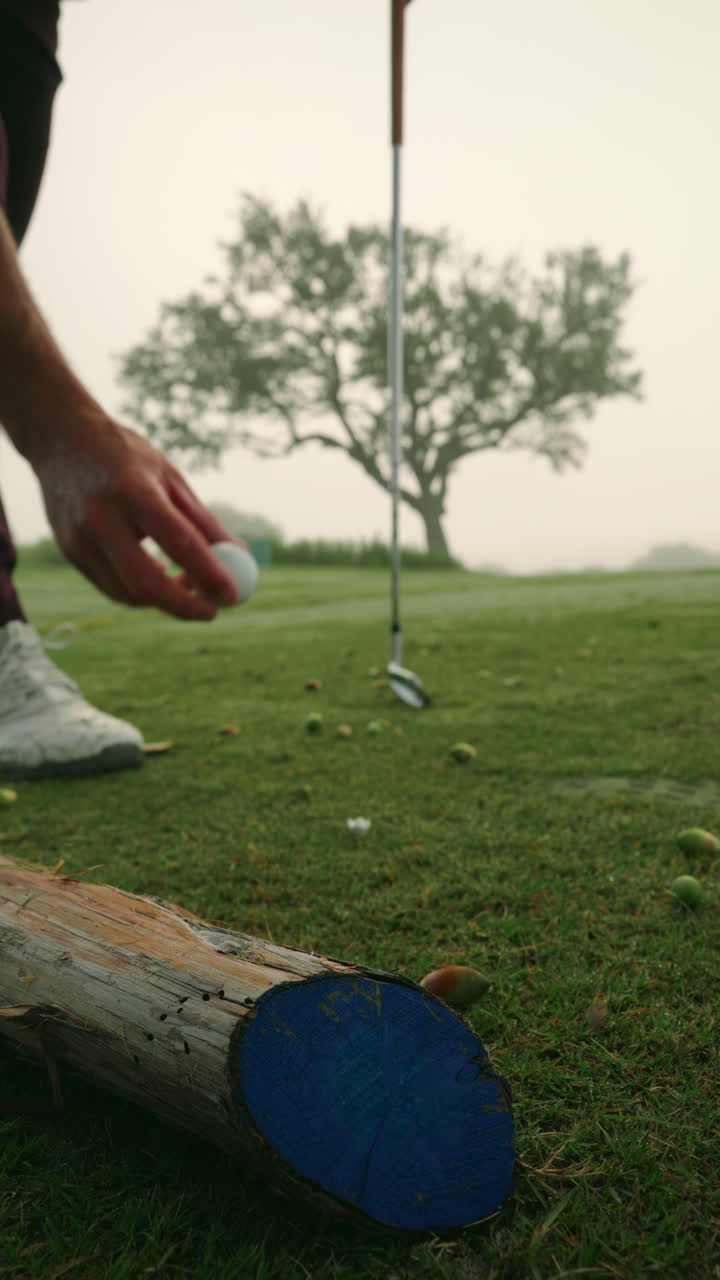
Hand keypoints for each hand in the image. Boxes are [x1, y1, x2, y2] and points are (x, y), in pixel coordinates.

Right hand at [34, 416, 239, 619]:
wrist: (59, 439)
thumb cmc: (125, 457)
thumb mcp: (169, 477)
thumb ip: (202, 520)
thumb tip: (240, 556)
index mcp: (133, 491)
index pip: (178, 542)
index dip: (209, 574)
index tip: (233, 595)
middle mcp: (100, 517)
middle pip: (146, 581)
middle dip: (184, 606)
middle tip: (211, 611)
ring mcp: (79, 538)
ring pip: (127, 593)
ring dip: (164, 600)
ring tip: (187, 582)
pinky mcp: (70, 552)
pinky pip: (111, 587)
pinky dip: (141, 591)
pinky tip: (159, 574)